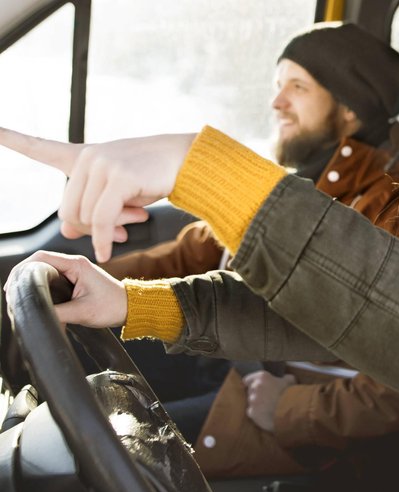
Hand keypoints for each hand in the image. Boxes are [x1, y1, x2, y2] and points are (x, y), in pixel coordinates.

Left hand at [0, 127, 195, 261]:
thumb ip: (91, 208)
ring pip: (86, 217)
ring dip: (108, 230)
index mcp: (83, 156)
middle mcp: (88, 157)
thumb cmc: (152, 176)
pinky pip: (102, 220)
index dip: (13, 139)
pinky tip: (109, 250)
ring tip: (136, 220)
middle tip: (118, 232)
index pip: (41, 147)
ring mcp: (102, 165)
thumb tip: (67, 232)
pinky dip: (105, 240)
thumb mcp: (117, 193)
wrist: (187, 162)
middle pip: (68, 210)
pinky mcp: (119, 178)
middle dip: (89, 228)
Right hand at [4, 251, 126, 326]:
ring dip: (32, 281)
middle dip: (23, 276)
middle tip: (12, 293)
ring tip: (20, 295)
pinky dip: (41, 285)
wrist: (131, 308)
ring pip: (44, 270)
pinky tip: (35, 296)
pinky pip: (52, 277)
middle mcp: (74, 263)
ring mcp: (74, 270)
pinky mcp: (75, 279)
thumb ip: (57, 312)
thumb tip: (37, 314)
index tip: (13, 285)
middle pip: (39, 263)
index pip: (40, 258)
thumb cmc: (112, 307)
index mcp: (76, 265)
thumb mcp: (82, 312)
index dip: (22, 270)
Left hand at [242, 370, 296, 431]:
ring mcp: (252, 400)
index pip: (248, 379)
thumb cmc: (290, 394)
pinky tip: (265, 415)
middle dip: (256, 394)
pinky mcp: (252, 412)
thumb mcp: (290, 381)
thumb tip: (285, 377)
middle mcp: (255, 387)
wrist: (290, 410)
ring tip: (267, 408)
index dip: (252, 383)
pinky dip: (257, 414)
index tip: (257, 387)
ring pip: (251, 402)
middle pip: (250, 391)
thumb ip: (285, 377)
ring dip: (257, 404)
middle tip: (266, 398)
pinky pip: (252, 412)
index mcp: (262, 377)